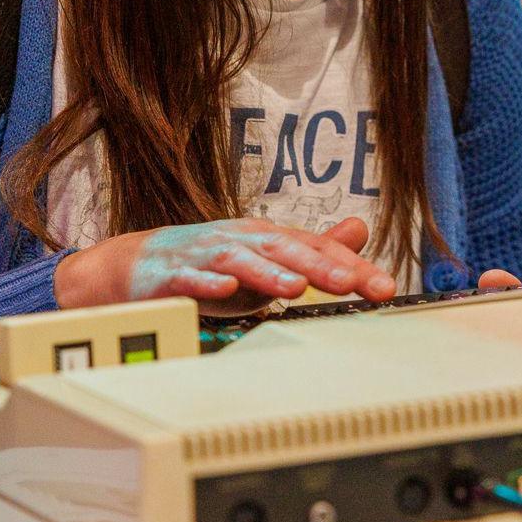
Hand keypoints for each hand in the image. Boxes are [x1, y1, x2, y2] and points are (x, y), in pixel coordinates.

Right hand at [54, 216, 396, 314]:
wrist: (136, 267)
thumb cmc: (210, 265)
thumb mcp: (268, 258)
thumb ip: (313, 249)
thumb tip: (361, 231)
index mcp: (269, 239)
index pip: (318, 249)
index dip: (353, 268)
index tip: (385, 289)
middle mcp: (242, 240)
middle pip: (286, 249)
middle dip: (319, 266)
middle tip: (350, 283)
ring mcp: (206, 254)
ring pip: (241, 260)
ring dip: (269, 273)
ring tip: (295, 287)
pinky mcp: (172, 275)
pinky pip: (191, 279)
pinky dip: (209, 284)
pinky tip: (226, 291)